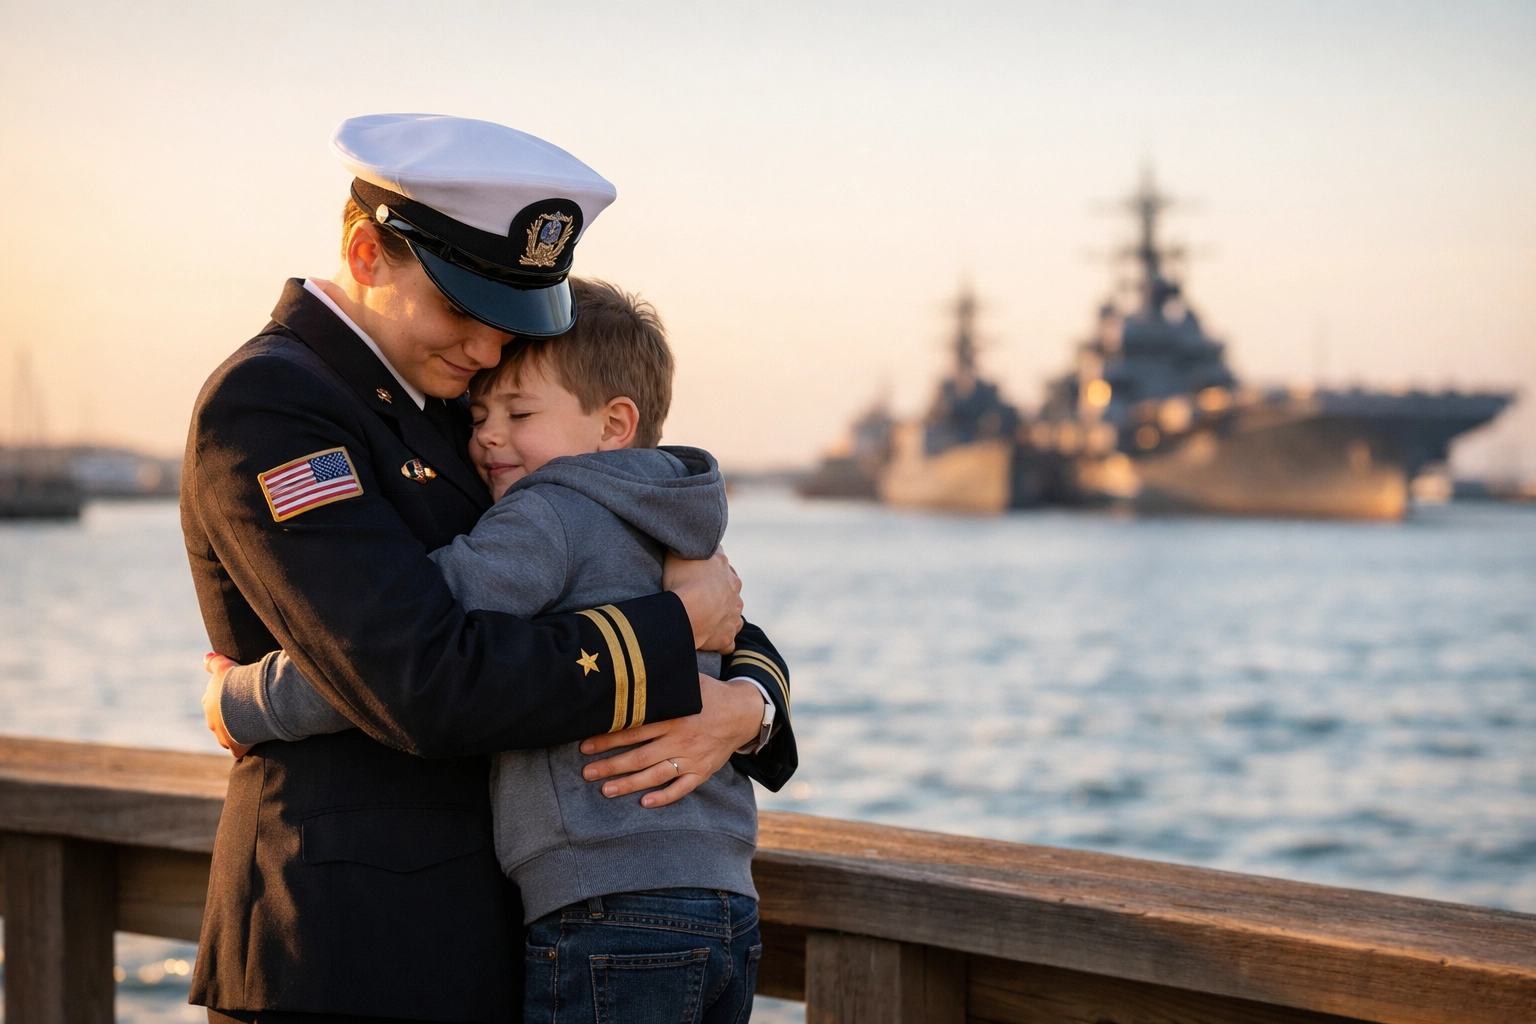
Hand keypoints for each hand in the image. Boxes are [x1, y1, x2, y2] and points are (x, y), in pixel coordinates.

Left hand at [202, 653, 251, 758]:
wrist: (251, 701)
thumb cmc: (239, 682)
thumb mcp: (225, 666)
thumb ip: (214, 661)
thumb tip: (206, 657)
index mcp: (209, 702)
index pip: (213, 703)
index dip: (225, 700)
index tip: (238, 696)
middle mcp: (212, 721)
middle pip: (219, 721)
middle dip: (229, 718)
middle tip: (247, 711)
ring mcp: (222, 736)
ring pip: (227, 737)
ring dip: (236, 733)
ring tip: (252, 726)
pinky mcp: (235, 747)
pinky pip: (239, 750)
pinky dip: (245, 747)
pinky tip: (254, 742)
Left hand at [579, 675, 763, 807]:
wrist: (743, 712)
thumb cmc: (709, 695)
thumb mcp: (687, 682)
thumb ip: (661, 683)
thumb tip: (631, 672)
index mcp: (673, 716)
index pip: (634, 730)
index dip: (608, 739)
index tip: (586, 745)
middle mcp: (680, 739)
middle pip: (639, 755)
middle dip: (611, 765)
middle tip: (587, 772)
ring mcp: (691, 757)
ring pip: (655, 775)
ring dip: (629, 784)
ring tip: (605, 790)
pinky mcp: (702, 771)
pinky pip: (682, 788)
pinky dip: (664, 797)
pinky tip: (645, 802)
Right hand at [663, 547, 742, 653]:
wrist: (689, 612)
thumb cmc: (682, 581)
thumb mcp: (680, 554)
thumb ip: (686, 547)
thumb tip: (685, 540)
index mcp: (725, 569)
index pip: (720, 564)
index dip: (708, 568)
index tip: (696, 573)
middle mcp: (734, 590)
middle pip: (729, 588)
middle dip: (717, 592)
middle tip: (696, 597)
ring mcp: (734, 614)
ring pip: (732, 613)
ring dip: (721, 615)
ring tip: (702, 619)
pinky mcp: (728, 636)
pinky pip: (727, 640)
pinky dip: (720, 640)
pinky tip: (707, 640)